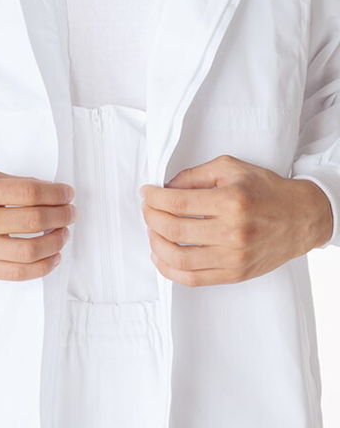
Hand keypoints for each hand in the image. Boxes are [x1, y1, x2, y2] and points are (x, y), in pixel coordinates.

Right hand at [0, 169, 75, 280]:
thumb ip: (11, 185)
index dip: (56, 193)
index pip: (30, 192)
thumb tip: (49, 191)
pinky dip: (42, 267)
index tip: (68, 193)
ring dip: (56, 241)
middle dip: (62, 216)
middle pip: (34, 220)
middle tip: (71, 212)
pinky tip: (53, 256)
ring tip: (64, 233)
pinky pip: (16, 273)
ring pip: (29, 251)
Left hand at [140, 155, 332, 286]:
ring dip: (155, 244)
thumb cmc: (265, 190)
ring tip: (151, 231)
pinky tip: (160, 256)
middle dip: (150, 218)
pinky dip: (169, 270)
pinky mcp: (234, 274)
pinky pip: (193, 279)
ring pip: (178, 259)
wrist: (301, 217)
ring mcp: (233, 257)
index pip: (177, 203)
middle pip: (173, 230)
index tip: (145, 193)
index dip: (153, 198)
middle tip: (147, 209)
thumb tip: (164, 189)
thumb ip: (194, 176)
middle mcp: (232, 232)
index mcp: (230, 201)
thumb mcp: (231, 169)